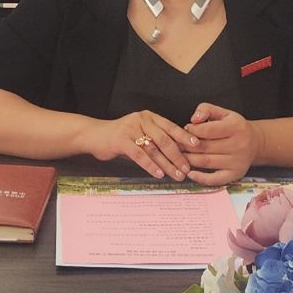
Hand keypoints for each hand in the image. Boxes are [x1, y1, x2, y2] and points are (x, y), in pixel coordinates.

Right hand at [79, 111, 196, 180]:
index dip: (185, 137)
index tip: (197, 147)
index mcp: (149, 117)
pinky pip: (139, 155)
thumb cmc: (120, 137)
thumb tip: (179, 153)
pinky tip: (158, 174)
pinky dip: (150, 165)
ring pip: (154, 148)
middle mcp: (142, 120)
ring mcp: (131, 129)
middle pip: (165, 139)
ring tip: (177, 175)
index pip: (171, 126)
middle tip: (187, 168)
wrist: (94, 135)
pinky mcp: (121, 140)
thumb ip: (155, 139)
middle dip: (178, 155)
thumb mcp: (140, 133)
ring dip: (167, 164)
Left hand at [183, 102, 259, 185]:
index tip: (185, 130)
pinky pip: (215, 179)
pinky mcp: (235, 174)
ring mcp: (237, 161)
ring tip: (179, 156)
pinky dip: (201, 178)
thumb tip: (193, 119)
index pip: (208, 130)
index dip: (192, 130)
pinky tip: (190, 174)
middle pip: (205, 147)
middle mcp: (238, 145)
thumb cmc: (234, 127)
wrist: (255, 143)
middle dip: (187, 146)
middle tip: (176, 145)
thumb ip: (206, 110)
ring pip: (206, 162)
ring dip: (189, 160)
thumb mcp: (223, 113)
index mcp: (235, 127)